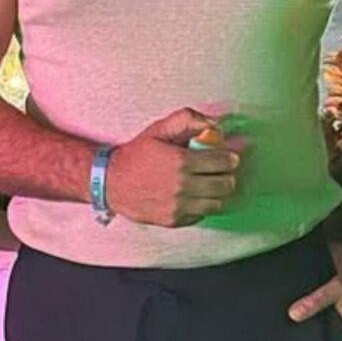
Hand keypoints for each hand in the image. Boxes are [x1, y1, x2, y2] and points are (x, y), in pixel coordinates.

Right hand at [106, 107, 241, 226]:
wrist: (111, 182)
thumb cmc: (137, 155)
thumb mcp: (160, 129)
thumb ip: (188, 120)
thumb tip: (214, 124)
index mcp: (181, 162)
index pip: (223, 162)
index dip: (230, 158)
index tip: (230, 157)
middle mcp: (182, 186)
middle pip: (225, 184)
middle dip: (228, 175)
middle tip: (222, 170)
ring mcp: (179, 206)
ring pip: (218, 203)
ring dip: (218, 192)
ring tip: (211, 184)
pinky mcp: (174, 220)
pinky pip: (202, 214)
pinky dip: (203, 205)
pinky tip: (195, 195)